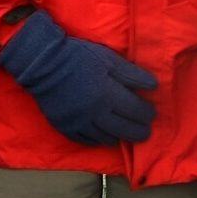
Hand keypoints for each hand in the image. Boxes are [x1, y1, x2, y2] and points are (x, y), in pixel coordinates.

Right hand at [0, 9, 156, 145]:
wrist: (42, 64)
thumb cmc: (78, 57)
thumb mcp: (108, 59)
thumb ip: (132, 74)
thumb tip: (154, 87)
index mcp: (108, 94)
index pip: (136, 111)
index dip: (147, 113)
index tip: (151, 113)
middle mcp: (96, 113)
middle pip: (125, 130)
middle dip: (139, 131)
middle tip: (145, 131)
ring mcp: (79, 123)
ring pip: (107, 138)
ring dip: (120, 136)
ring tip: (126, 133)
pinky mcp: (66, 128)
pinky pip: (87, 141)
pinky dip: (99, 140)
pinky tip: (105, 136)